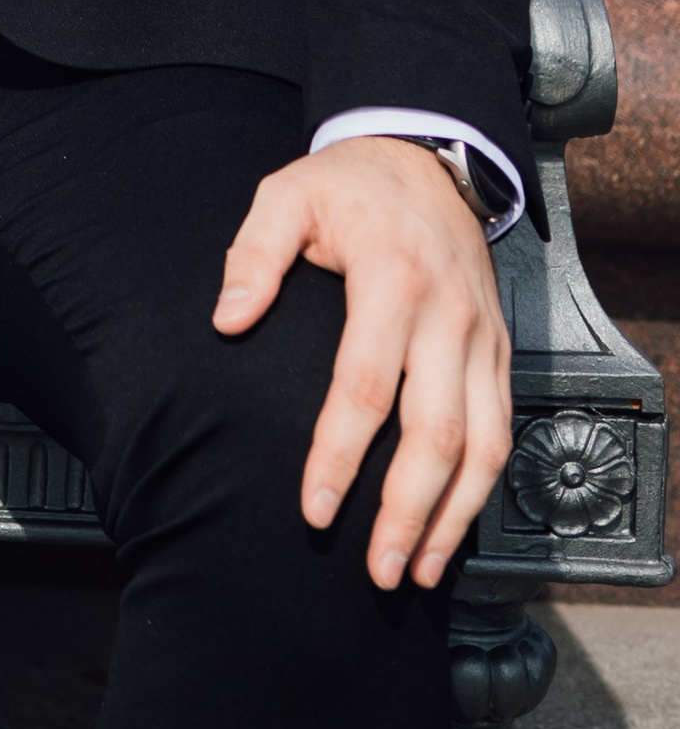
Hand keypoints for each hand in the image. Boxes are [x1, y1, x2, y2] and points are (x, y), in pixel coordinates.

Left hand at [214, 136, 512, 589]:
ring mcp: (482, 339)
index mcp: (392, 279)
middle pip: (434, 433)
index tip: (315, 508)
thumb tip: (227, 319)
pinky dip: (480, 490)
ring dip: (453, 518)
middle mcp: (448, 317)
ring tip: (415, 570)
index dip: (340, 454)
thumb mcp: (287, 193)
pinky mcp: (500, 353)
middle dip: (406, 511)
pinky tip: (451, 529)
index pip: (365, 385)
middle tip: (373, 569)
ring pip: (482, 446)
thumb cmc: (348, 185)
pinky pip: (500, 433)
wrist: (427, 158)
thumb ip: (254, 253)